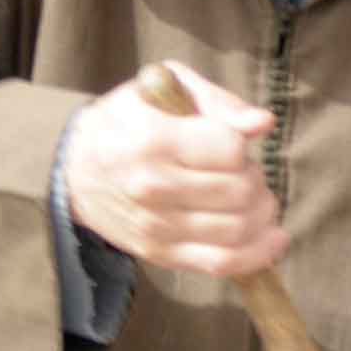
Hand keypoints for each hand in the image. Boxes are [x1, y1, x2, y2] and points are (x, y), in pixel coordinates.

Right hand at [63, 65, 285, 278]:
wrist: (78, 169)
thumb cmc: (131, 120)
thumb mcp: (167, 87)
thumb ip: (218, 102)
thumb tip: (263, 124)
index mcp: (152, 140)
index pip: (230, 150)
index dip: (243, 145)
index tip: (233, 143)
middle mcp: (151, 188)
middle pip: (240, 192)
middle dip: (257, 179)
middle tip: (247, 171)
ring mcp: (156, 226)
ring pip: (237, 230)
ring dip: (263, 214)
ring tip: (257, 200)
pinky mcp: (161, 254)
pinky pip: (221, 264)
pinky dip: (257, 255)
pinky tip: (273, 240)